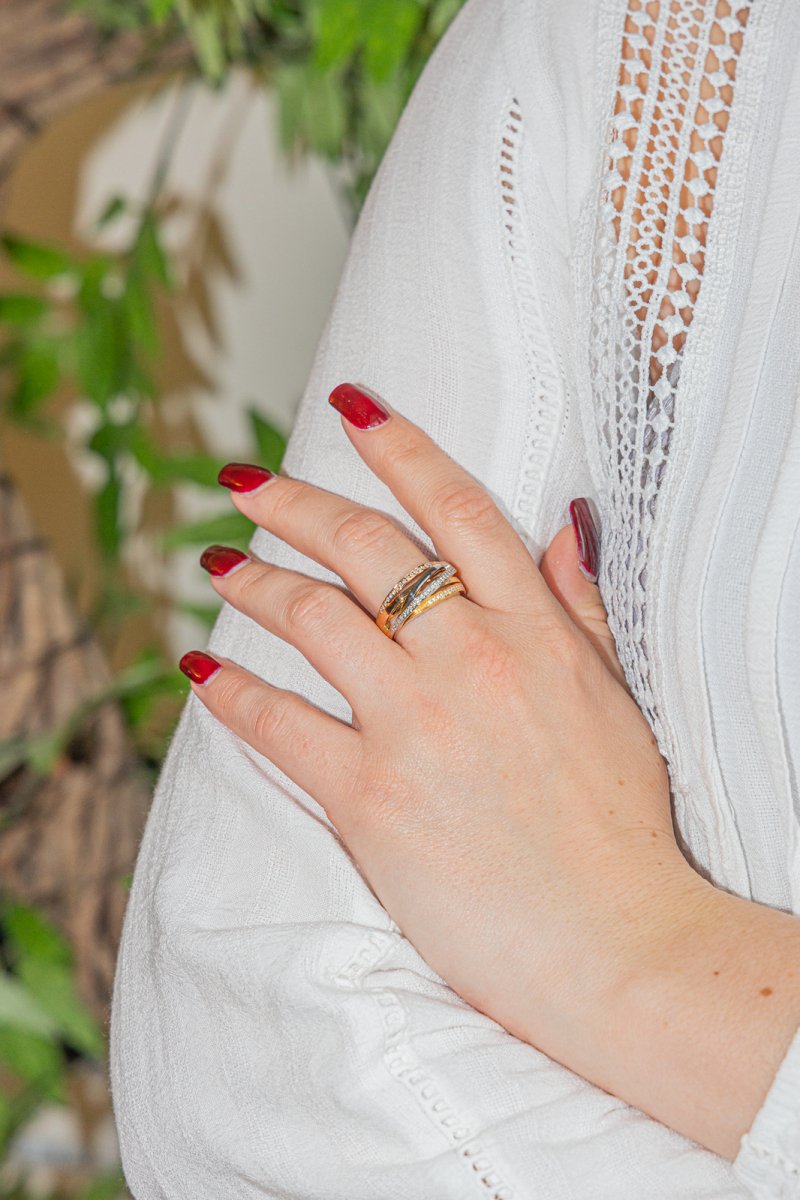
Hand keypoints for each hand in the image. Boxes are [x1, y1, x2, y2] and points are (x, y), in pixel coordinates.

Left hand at [179, 382, 708, 1070]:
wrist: (612, 938)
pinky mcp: (368, 796)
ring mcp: (415, 724)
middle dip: (292, 502)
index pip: (455, 507)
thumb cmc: (617, 822)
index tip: (352, 407)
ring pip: (310, 619)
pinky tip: (199, 671)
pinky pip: (278, 724)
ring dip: (250, 583)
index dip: (398, 445)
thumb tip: (562, 521)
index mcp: (533, 628)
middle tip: (245, 483)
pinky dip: (230, 692)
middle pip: (363, 547)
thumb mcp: (612, 696)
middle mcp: (470, 658)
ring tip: (216, 565)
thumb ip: (576, 604)